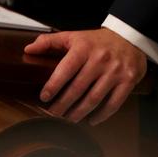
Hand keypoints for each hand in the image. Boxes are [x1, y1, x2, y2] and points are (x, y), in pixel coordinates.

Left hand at [24, 28, 146, 124]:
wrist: (129, 37)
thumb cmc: (97, 41)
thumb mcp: (74, 36)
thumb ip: (50, 41)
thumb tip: (28, 49)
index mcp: (84, 47)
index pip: (66, 69)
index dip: (53, 85)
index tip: (43, 97)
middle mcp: (100, 59)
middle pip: (78, 88)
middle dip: (63, 104)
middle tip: (53, 114)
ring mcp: (115, 71)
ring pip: (94, 98)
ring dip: (79, 113)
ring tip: (69, 118)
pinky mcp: (128, 81)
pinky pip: (113, 104)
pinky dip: (101, 115)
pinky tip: (91, 120)